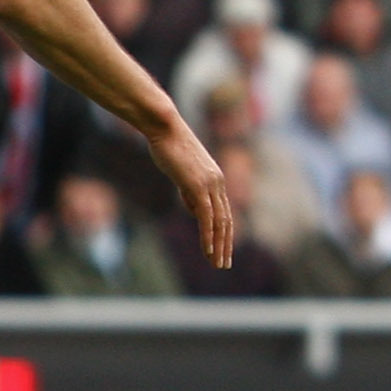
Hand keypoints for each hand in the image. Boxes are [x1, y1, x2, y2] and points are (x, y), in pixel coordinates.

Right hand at [148, 122, 234, 267]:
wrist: (164, 127)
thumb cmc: (169, 147)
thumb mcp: (182, 173)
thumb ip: (190, 192)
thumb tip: (195, 211)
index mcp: (215, 180)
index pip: (224, 212)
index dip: (224, 233)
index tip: (222, 249)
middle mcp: (218, 183)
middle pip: (226, 220)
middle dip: (225, 244)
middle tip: (223, 264)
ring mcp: (210, 184)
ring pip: (219, 222)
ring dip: (218, 246)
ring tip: (217, 263)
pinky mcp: (198, 186)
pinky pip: (207, 217)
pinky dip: (208, 236)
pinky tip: (208, 250)